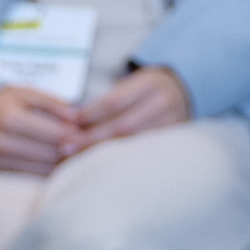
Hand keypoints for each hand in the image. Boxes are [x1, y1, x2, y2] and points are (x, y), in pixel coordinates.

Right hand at [0, 86, 85, 177]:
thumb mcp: (23, 91)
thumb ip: (52, 103)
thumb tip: (78, 118)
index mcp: (12, 118)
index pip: (56, 134)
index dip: (79, 136)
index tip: (95, 135)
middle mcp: (5, 142)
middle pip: (52, 154)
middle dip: (76, 152)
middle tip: (94, 147)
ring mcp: (1, 160)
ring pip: (45, 168)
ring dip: (66, 164)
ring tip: (82, 156)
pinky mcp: (1, 171)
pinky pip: (34, 174)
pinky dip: (52, 170)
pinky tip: (63, 164)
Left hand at [73, 65, 192, 148]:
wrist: (184, 91)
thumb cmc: (148, 89)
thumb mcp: (133, 84)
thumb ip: (109, 101)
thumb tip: (73, 121)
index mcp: (149, 85)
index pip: (114, 102)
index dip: (89, 113)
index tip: (68, 121)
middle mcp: (162, 105)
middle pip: (122, 127)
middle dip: (91, 139)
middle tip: (65, 147)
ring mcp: (171, 126)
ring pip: (132, 144)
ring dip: (102, 153)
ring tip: (78, 160)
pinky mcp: (173, 143)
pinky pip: (142, 154)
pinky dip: (120, 160)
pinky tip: (101, 166)